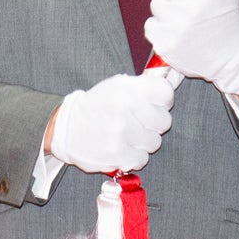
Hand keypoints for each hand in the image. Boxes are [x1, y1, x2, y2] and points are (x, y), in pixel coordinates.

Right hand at [46, 70, 175, 174]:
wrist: (66, 128)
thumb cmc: (97, 106)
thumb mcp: (116, 86)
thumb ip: (143, 86)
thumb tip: (171, 79)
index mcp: (126, 88)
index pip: (165, 93)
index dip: (163, 101)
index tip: (155, 105)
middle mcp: (125, 108)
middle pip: (164, 121)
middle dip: (153, 124)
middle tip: (139, 123)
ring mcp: (121, 132)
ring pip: (154, 142)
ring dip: (143, 142)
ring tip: (127, 136)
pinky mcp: (117, 154)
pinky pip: (142, 159)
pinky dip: (133, 156)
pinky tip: (121, 148)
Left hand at [143, 0, 238, 97]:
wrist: (232, 56)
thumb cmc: (227, 20)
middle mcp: (192, 5)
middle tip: (192, 7)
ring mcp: (176, 25)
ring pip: (157, 3)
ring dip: (168, 10)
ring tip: (184, 20)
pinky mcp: (165, 42)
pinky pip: (150, 24)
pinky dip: (160, 28)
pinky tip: (177, 32)